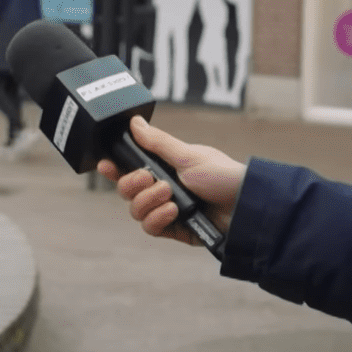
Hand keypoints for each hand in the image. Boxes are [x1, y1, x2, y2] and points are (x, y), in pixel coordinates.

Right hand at [96, 116, 245, 244]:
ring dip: (149, 202)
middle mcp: (163, 189)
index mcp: (164, 167)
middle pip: (128, 191)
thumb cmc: (222, 176)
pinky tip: (173, 211)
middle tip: (150, 179)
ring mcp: (167, 210)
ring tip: (170, 195)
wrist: (245, 206)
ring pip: (136, 211)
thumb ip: (157, 142)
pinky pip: (150, 228)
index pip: (131, 168)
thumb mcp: (188, 155)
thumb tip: (134, 122)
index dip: (115, 168)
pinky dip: (157, 218)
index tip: (106, 164)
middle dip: (133, 185)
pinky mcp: (174, 230)